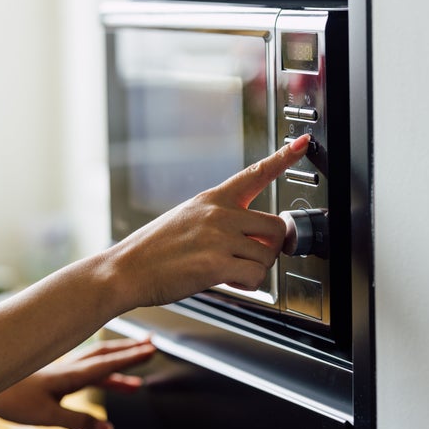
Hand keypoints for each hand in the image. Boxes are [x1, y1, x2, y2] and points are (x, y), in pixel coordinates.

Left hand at [0, 339, 154, 428]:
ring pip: (96, 364)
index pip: (108, 363)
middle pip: (105, 356)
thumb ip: (79, 421)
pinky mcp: (51, 377)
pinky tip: (102, 384)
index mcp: (70, 373)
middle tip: (151, 346)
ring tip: (135, 381)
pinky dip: (99, 377)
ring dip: (117, 367)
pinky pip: (83, 373)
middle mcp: (68, 367)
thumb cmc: (9, 398)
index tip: (152, 350)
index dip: (131, 357)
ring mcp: (59, 370)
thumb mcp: (47, 415)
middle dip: (129, 352)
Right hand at [105, 134, 310, 308]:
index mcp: (213, 199)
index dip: (283, 158)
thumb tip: (253, 235)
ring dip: (255, 269)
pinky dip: (247, 285)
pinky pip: (256, 277)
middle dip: (270, 246)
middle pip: (276, 226)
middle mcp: (219, 214)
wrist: (125, 269)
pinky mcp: (216, 264)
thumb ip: (222, 221)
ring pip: (268, 256)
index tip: (303, 143)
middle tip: (250, 256)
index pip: (255, 173)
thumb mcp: (187, 218)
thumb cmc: (154, 249)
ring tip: (230, 271)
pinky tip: (228, 282)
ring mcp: (218, 238)